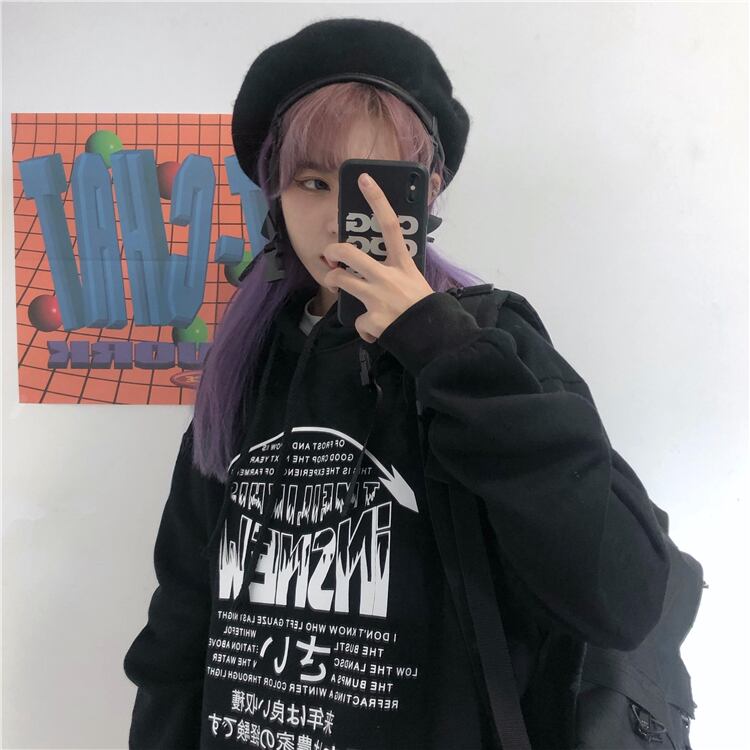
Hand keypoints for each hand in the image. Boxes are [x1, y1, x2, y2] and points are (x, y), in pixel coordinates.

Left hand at [322, 172, 434, 343]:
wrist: (434, 337)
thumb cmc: (424, 307)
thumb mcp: (416, 280)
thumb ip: (397, 271)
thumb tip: (380, 268)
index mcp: (403, 264)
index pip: (390, 225)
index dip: (377, 200)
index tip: (364, 179)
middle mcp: (388, 277)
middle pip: (350, 254)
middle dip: (333, 251)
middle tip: (331, 254)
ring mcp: (377, 298)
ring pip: (341, 282)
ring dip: (334, 282)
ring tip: (336, 283)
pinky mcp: (371, 320)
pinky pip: (357, 321)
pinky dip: (364, 327)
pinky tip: (376, 330)